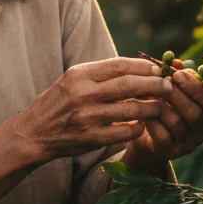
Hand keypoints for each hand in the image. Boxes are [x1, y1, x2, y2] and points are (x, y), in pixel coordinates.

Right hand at [12, 57, 171, 163]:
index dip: (143, 66)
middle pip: (129, 85)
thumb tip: (137, 68)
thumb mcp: (73, 79)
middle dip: (154, 84)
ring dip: (152, 107)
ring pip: (132, 109)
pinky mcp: (91, 138)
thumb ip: (100, 74)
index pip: (119, 65)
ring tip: (161, 106)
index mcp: (79, 74)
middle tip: (169, 86)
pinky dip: (138, 128)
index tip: (159, 68)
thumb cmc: (58, 102)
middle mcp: (83, 93)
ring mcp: (88, 117)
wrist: (34, 132)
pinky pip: (125, 132)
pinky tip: (142, 125)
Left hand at [128, 69, 202, 162]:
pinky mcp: (170, 151)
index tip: (178, 74)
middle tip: (163, 82)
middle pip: (194, 113)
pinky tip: (142, 111)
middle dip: (178, 95)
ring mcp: (187, 143)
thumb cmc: (161, 105)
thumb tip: (175, 61)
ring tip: (147, 93)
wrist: (144, 133)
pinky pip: (162, 135)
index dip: (195, 86)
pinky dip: (151, 120)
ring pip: (177, 122)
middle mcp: (201, 130)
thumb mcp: (169, 89)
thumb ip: (175, 75)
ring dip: (161, 105)